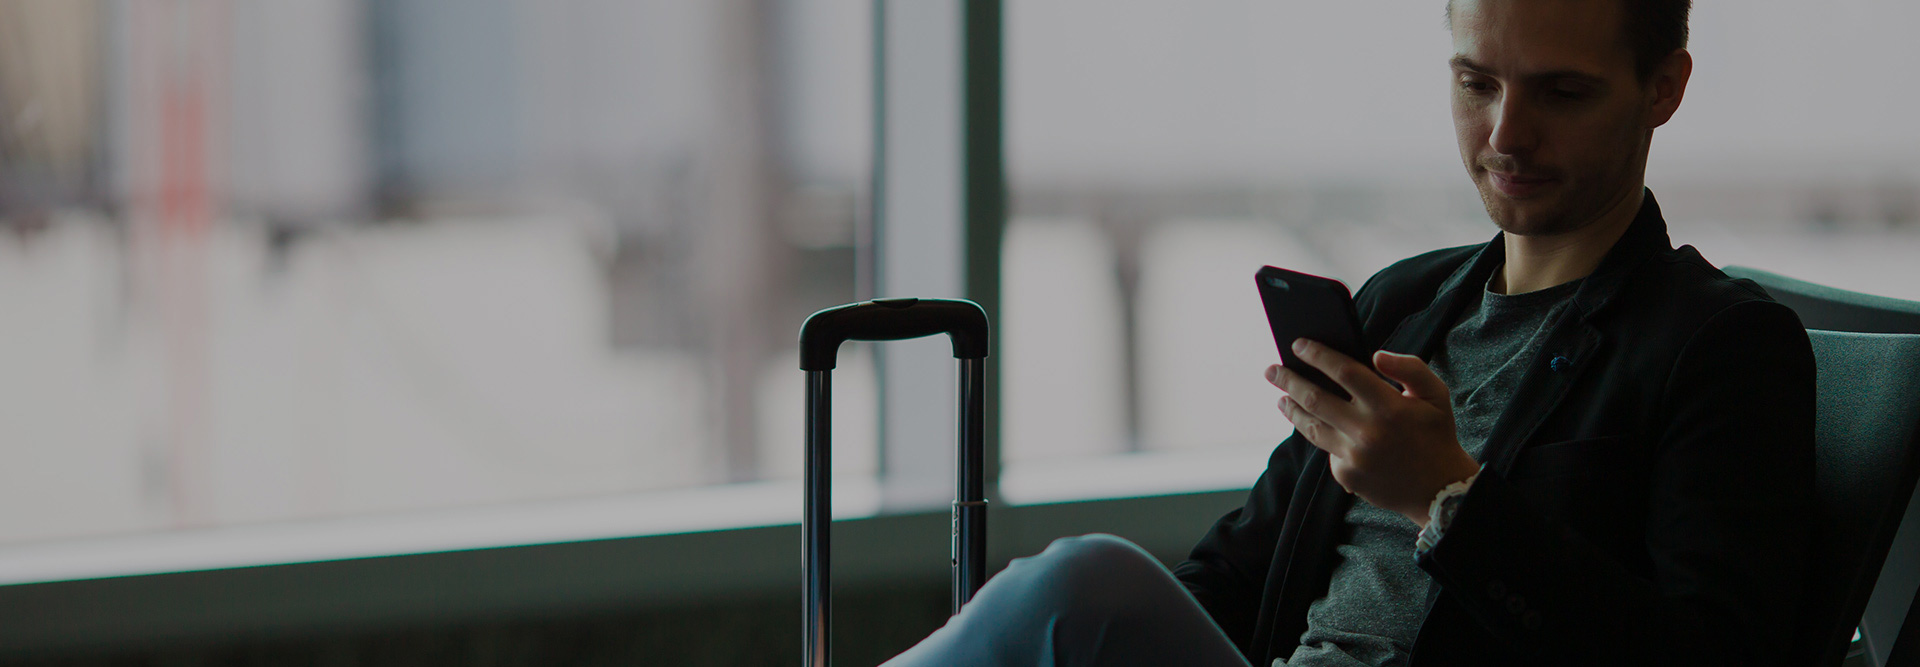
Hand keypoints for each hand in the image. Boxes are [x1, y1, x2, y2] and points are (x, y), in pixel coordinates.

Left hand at [1266, 339, 1479, 526]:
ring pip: (1311, 426)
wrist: (1438, 491)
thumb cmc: (1435, 435)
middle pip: (1315, 398)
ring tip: (1281, 398)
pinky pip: (1327, 449)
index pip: (1344, 372)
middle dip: (1288, 380)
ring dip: (1292, 409)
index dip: (1318, 356)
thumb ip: (1409, 368)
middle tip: (1271, 369)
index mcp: (1389, 406)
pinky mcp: (1346, 474)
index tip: (1298, 344)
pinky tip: (1316, 425)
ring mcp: (1353, 455)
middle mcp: (1367, 431)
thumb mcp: (1436, 395)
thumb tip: (1376, 355)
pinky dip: (1322, 435)